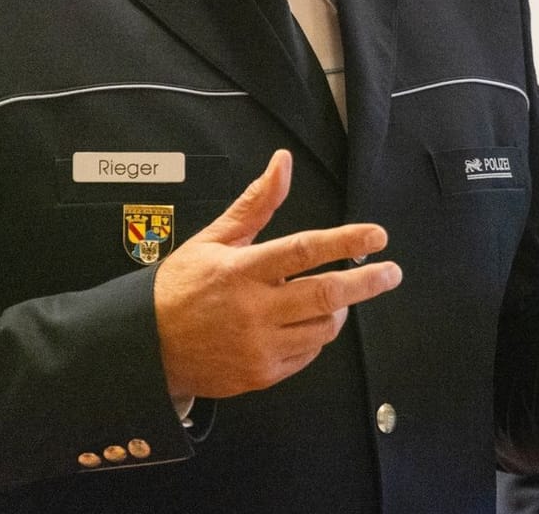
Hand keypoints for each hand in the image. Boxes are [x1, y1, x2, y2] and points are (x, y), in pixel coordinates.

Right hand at [152, 149, 402, 399]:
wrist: (146, 347)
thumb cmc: (181, 286)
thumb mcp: (214, 239)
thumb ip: (256, 203)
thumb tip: (283, 162)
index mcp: (242, 271)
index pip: (304, 251)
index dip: (345, 241)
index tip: (376, 235)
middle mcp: (253, 311)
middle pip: (326, 296)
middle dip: (367, 283)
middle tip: (391, 272)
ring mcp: (259, 347)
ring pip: (322, 329)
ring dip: (339, 309)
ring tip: (337, 295)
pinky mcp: (261, 375)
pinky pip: (307, 355)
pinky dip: (315, 336)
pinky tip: (307, 322)